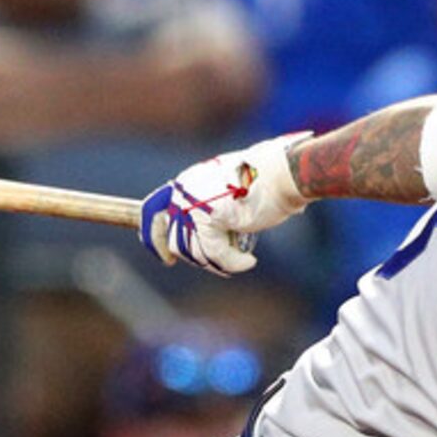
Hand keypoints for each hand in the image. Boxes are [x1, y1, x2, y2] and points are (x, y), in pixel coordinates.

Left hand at [139, 134, 308, 274]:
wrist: (284, 172)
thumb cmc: (266, 181)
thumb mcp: (230, 191)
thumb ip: (211, 208)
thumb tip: (200, 239)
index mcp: (187, 183)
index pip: (152, 212)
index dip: (154, 239)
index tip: (166, 259)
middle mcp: (184, 192)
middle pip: (174, 240)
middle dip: (194, 257)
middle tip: (218, 263)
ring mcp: (194, 206)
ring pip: (193, 252)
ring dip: (217, 261)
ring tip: (239, 260)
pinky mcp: (209, 219)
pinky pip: (214, 254)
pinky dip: (232, 262)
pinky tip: (248, 262)